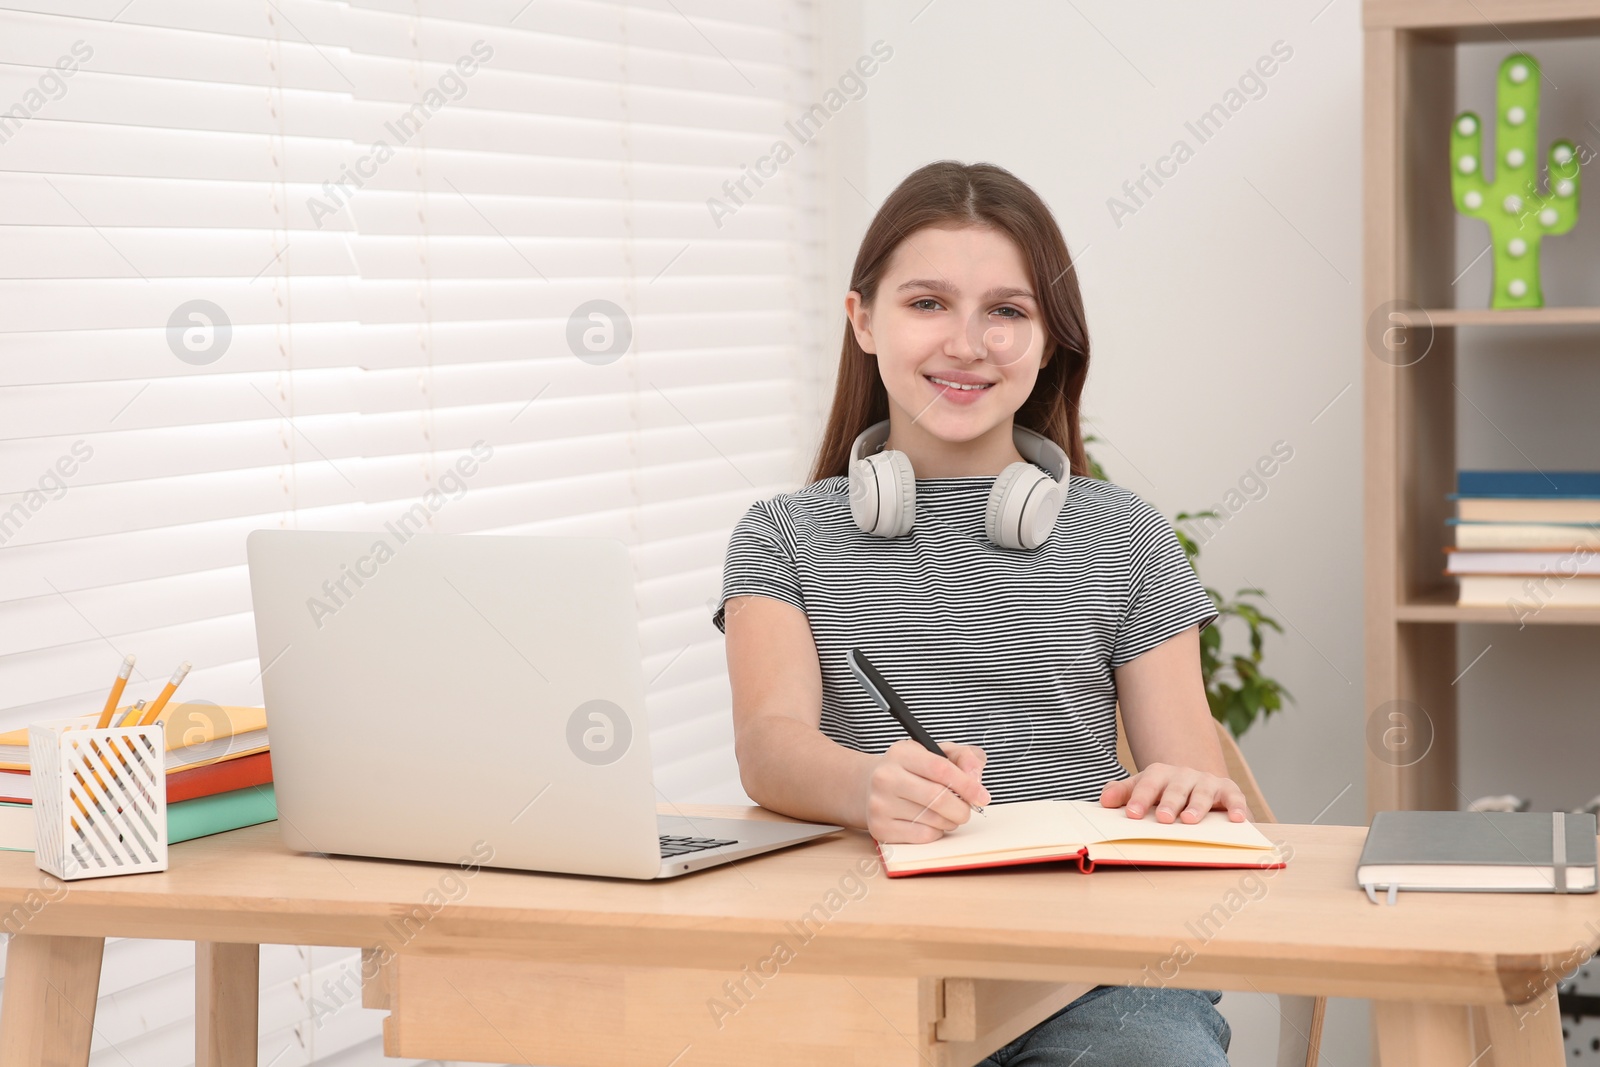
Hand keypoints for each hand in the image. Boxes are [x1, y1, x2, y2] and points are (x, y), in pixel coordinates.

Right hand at [865, 740, 990, 843]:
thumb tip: (975, 778)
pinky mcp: (880, 827)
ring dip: (950, 821)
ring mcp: (880, 804)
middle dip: (962, 808)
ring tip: (946, 813)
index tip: (982, 796)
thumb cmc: (912, 770)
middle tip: (967, 810)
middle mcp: (885, 777)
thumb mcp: (936, 753)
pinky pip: (923, 836)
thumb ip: (964, 757)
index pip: (941, 769)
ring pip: (933, 820)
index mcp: (901, 753)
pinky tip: (930, 822)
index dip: (967, 785)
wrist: (871, 787)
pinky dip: (936, 832)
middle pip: (938, 798)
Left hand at [1099, 762, 1252, 822]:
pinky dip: (1237, 807)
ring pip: (1202, 793)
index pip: (1148, 784)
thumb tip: (1104, 800)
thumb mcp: (1143, 790)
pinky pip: (1235, 798)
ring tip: (1190, 820)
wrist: (1196, 783)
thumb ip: (1124, 793)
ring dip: (1197, 806)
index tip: (1132, 814)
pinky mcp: (1229, 791)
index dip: (1140, 798)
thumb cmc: (1165, 792)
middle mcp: (1184, 775)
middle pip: (1175, 789)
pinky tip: (1237, 819)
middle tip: (1163, 819)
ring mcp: (1207, 782)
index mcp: (1160, 775)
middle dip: (1169, 803)